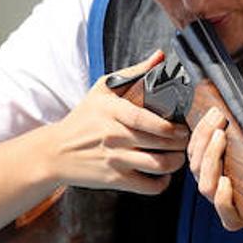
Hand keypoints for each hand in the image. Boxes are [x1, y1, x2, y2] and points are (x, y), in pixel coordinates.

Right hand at [47, 50, 188, 194]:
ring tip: (179, 156)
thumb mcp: (102, 89)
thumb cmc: (83, 118)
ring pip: (158, 166)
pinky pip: (148, 186)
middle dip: (180, 143)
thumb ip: (134, 72)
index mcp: (112, 112)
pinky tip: (163, 175)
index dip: (168, 127)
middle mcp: (114, 137)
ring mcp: (115, 160)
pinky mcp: (115, 180)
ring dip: (176, 162)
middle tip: (187, 139)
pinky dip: (162, 183)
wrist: (55, 152)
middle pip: (159, 143)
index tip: (182, 127)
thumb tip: (160, 56)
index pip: (145, 120)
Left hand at [189, 115, 242, 230]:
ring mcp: (210, 181)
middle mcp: (221, 199)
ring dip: (204, 141)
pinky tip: (212, 117)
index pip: (226, 212)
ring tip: (218, 118)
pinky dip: (201, 133)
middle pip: (206, 185)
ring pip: (196, 167)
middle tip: (221, 133)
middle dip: (211, 157)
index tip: (226, 182)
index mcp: (242, 212)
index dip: (223, 200)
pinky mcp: (204, 163)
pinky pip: (194, 151)